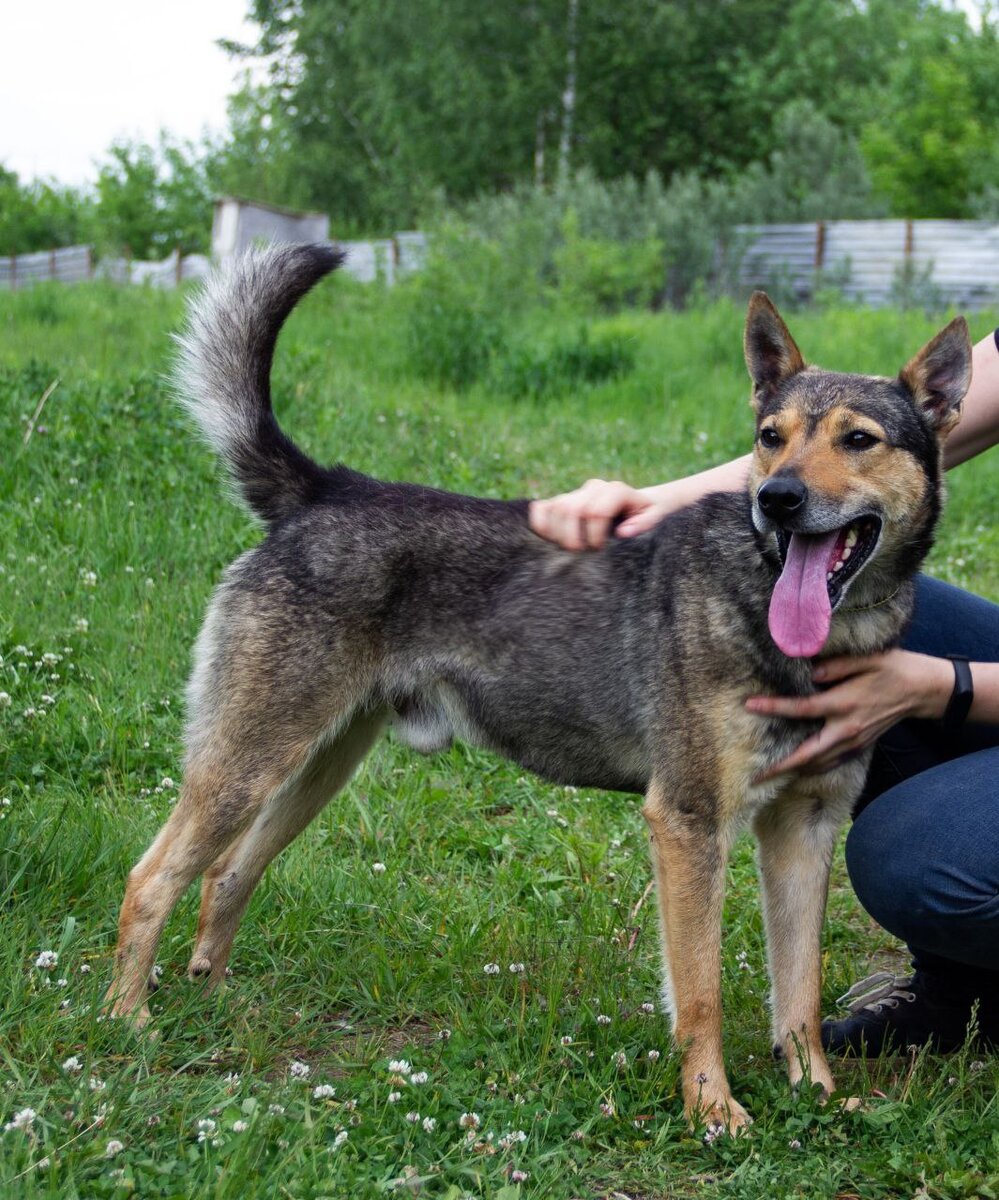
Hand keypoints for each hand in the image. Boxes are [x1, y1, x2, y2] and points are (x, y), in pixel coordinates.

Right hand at [529, 478, 670, 549]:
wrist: (640, 504)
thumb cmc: (648, 515)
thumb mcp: (655, 518)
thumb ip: (644, 523)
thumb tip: (623, 532)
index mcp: (617, 491)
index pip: (596, 510)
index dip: (594, 534)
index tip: (599, 549)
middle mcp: (595, 488)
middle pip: (573, 508)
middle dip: (572, 536)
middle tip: (580, 553)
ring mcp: (577, 492)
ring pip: (557, 507)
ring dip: (557, 532)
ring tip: (568, 549)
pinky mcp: (564, 499)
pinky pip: (544, 506)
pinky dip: (540, 521)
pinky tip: (547, 538)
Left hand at [745, 650, 952, 781]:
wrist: (922, 690)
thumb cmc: (893, 669)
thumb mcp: (867, 658)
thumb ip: (836, 665)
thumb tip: (810, 671)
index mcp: (845, 704)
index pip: (802, 708)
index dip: (775, 707)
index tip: (750, 705)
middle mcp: (847, 729)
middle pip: (807, 754)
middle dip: (781, 767)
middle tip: (755, 777)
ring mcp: (854, 742)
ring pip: (819, 763)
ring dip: (795, 770)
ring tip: (770, 776)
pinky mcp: (860, 746)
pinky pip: (832, 763)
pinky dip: (813, 768)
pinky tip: (798, 768)